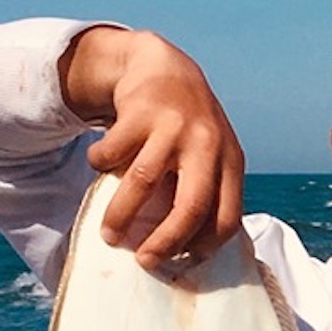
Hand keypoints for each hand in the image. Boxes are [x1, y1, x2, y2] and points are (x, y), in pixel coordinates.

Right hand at [59, 27, 244, 268]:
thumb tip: (187, 251)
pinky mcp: (139, 111)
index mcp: (231, 162)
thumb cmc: (190, 128)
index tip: (183, 262)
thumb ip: (207, 192)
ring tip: (109, 234)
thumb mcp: (213, 155)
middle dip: (166, 241)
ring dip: (121, 215)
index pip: (226, 217)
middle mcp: (208, 145)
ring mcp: (174, 127)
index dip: (206, 246)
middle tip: (144, 262)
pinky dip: (100, 164)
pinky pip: (112, 153)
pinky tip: (100, 164)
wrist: (166, 68)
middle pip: (191, 207)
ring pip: (143, 183)